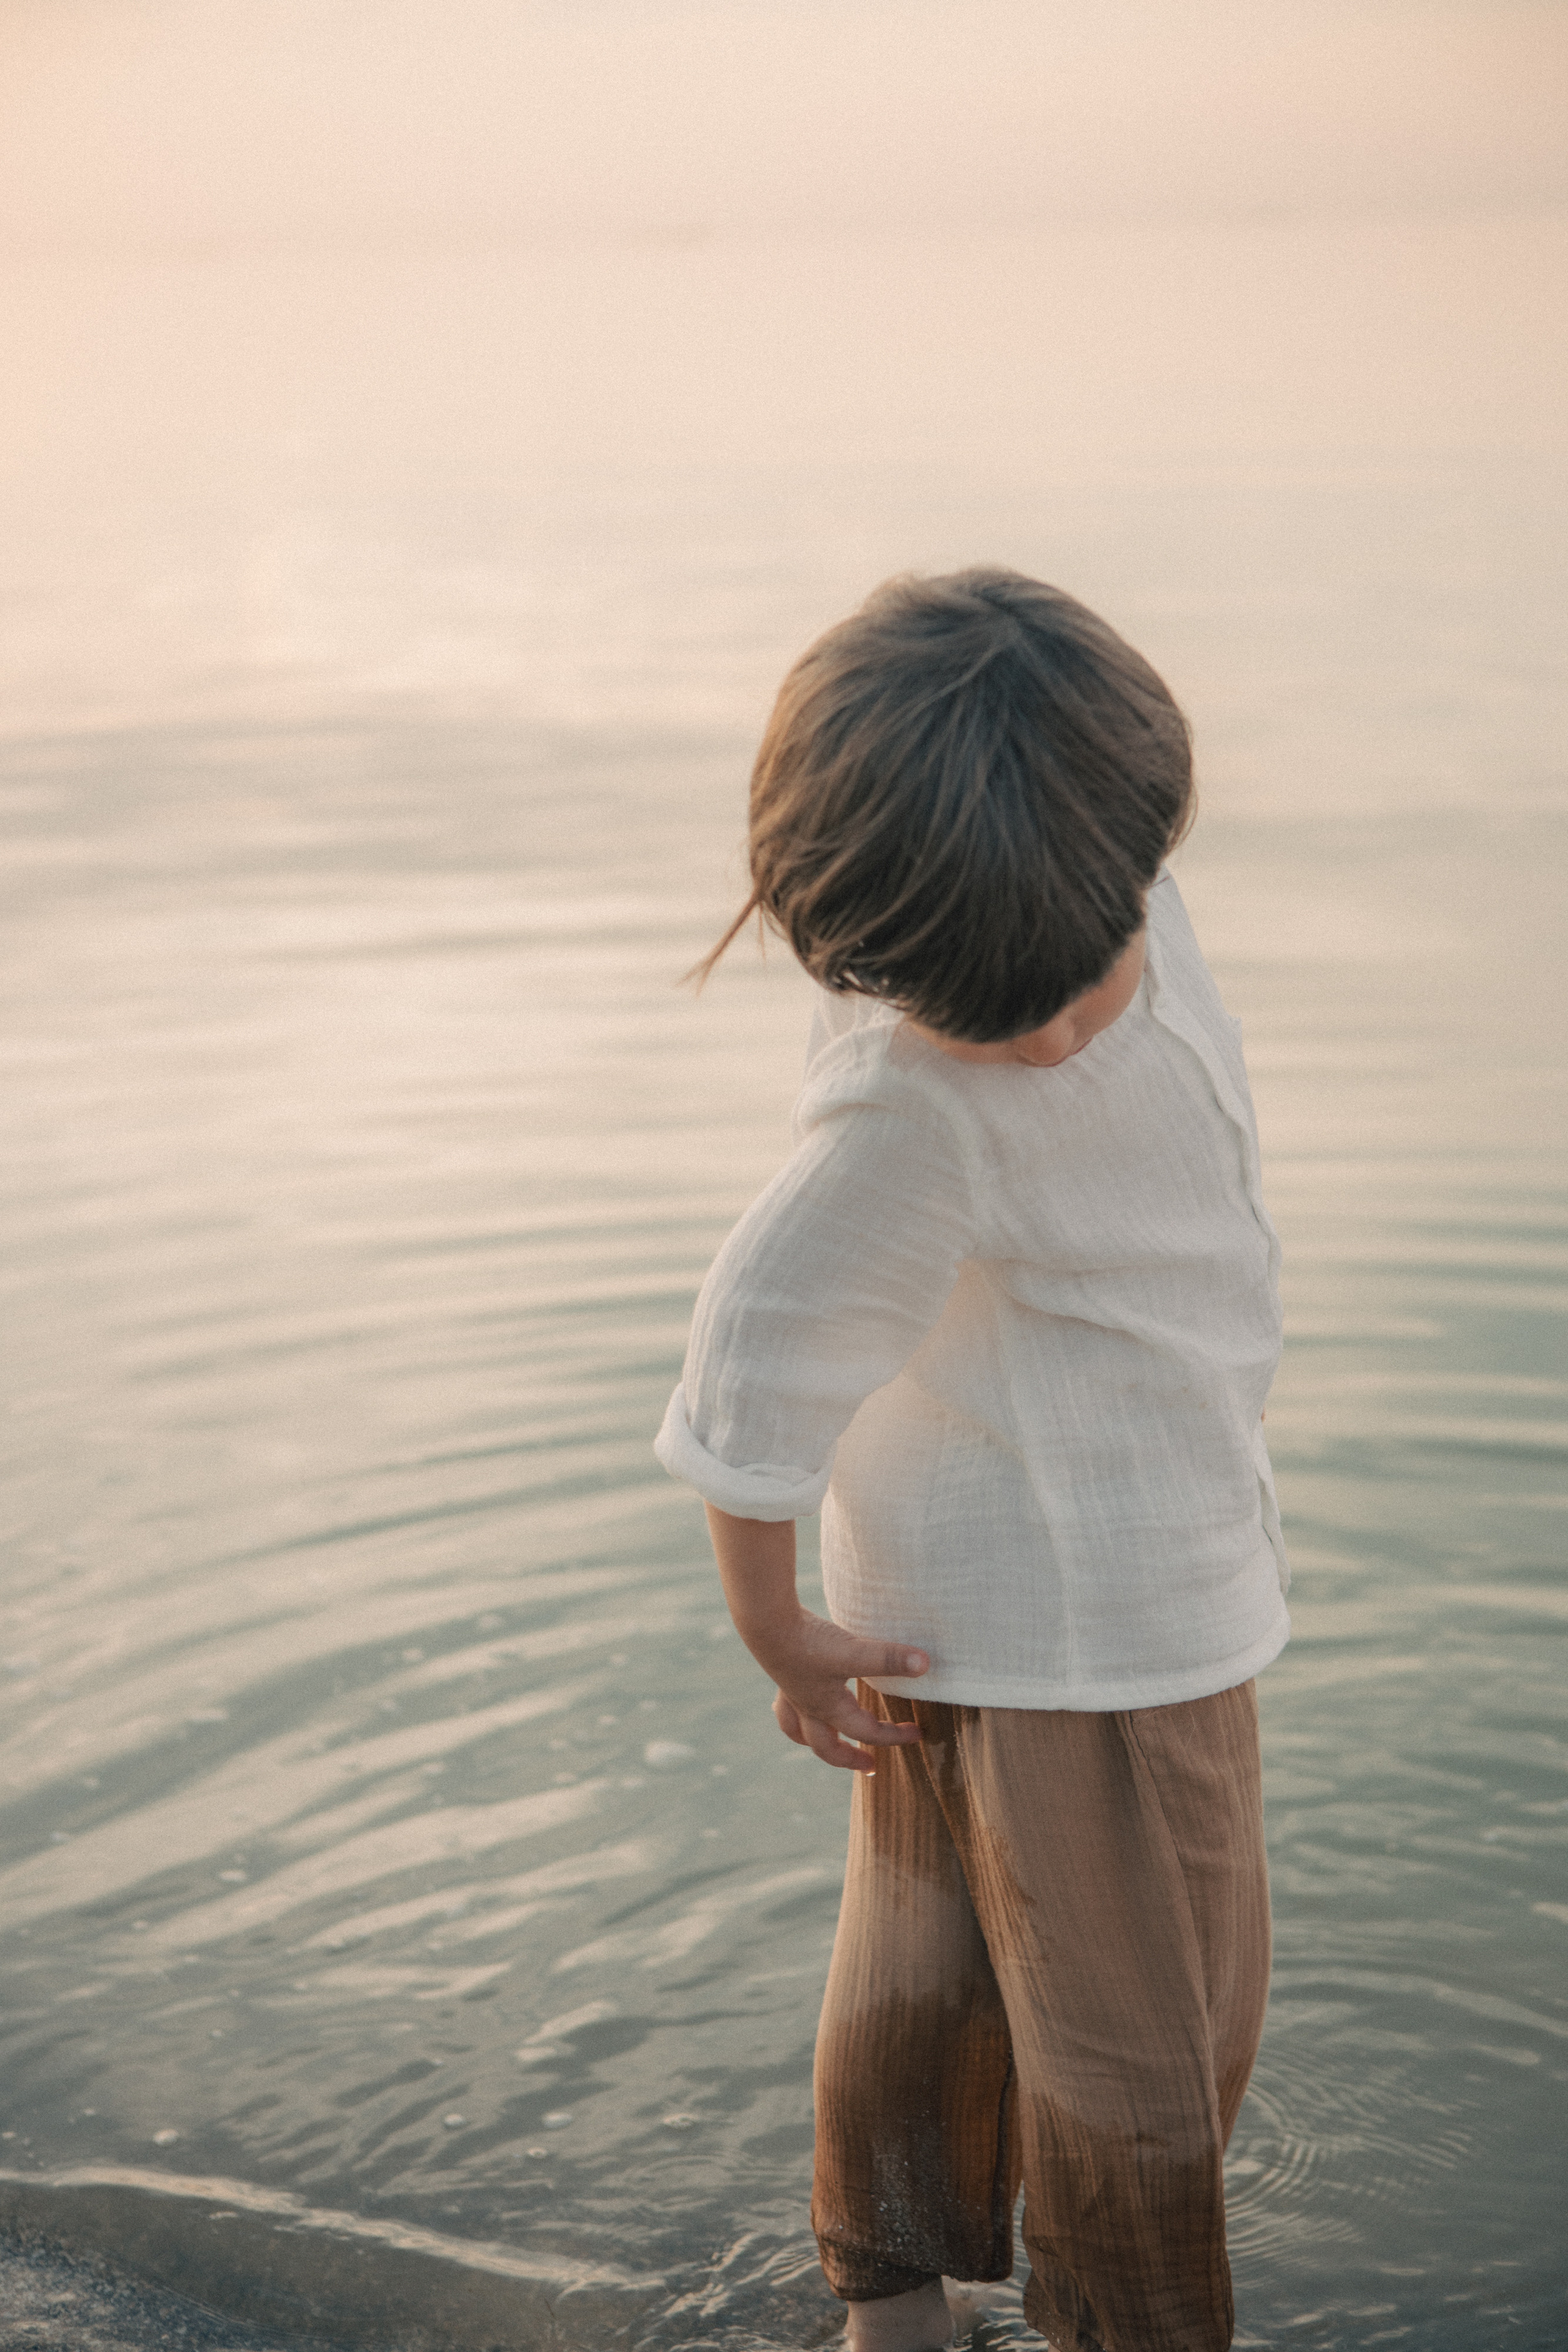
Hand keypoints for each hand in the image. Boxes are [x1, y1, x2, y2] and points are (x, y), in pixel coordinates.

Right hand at [702, 1503, 928, 1771]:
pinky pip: (786, 1703)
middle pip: (826, 1747)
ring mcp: (791, 1691)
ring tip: (828, 1740)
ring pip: (798, 1730)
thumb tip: (925, 1664)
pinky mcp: (782, 1672)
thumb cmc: (808, 1642)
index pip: (867, 1732)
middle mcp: (808, 1706)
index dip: (895, 1736)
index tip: (917, 1733)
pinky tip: (801, 1697)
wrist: (765, 1621)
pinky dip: (794, 1710)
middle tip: (869, 1765)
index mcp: (829, 1709)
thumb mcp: (853, 1652)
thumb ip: (889, 1657)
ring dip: (815, 1740)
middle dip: (848, 1758)